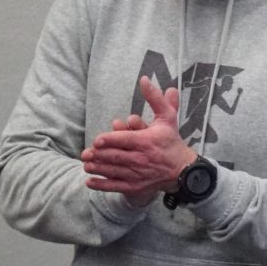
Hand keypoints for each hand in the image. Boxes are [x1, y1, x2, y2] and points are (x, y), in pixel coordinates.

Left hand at [81, 76, 196, 204]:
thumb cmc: (171, 141)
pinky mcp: (135, 186)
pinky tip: (89, 181)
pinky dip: (102, 185)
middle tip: (84, 153)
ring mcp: (137, 174)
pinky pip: (116, 186)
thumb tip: (144, 79)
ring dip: (98, 168)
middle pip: (116, 156)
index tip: (97, 140)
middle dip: (98, 155)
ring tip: (85, 165)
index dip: (109, 140)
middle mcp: (141, 158)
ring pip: (114, 171)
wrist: (182, 169)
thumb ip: (155, 98)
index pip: (125, 140)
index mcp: (146, 141)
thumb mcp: (167, 117)